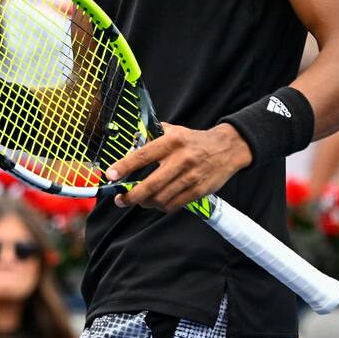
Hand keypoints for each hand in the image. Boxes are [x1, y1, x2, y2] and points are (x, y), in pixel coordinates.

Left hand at [105, 123, 251, 212]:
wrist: (228, 148)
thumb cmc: (193, 141)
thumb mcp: (173, 131)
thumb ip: (152, 136)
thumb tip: (129, 145)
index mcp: (171, 142)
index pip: (143, 155)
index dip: (124, 166)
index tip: (110, 175)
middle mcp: (180, 160)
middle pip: (150, 184)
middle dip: (131, 196)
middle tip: (120, 200)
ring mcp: (191, 177)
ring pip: (161, 198)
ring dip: (145, 203)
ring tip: (139, 200)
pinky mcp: (199, 190)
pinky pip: (174, 205)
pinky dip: (161, 206)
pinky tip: (157, 202)